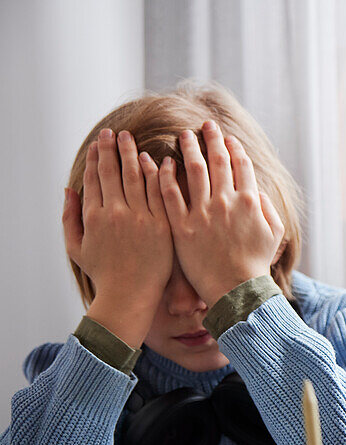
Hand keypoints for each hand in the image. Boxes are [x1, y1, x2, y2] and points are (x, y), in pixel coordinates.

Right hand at [64, 129, 172, 347]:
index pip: (95, 178)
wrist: (130, 296)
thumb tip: (68, 189)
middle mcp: (117, 213)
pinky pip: (162, 194)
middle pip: (115, 172)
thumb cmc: (103, 274)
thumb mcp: (76, 247)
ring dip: (135, 155)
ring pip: (138, 178)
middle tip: (115, 132)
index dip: (96, 158)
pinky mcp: (163, 226)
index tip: (98, 143)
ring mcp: (142, 219)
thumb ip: (69, 216)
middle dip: (113, 149)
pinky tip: (159, 160)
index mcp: (95, 216)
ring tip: (133, 140)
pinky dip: (159, 174)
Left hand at [159, 120, 284, 304]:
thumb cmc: (256, 265)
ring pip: (193, 171)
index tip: (227, 138)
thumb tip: (257, 190)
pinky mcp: (182, 226)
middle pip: (217, 161)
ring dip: (188, 149)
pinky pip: (170, 194)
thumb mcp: (274, 234)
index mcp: (249, 202)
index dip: (234, 148)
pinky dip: (165, 175)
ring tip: (183, 135)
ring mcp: (203, 213)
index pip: (241, 165)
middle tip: (204, 125)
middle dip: (211, 139)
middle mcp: (226, 202)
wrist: (236, 290)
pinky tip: (162, 162)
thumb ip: (268, 208)